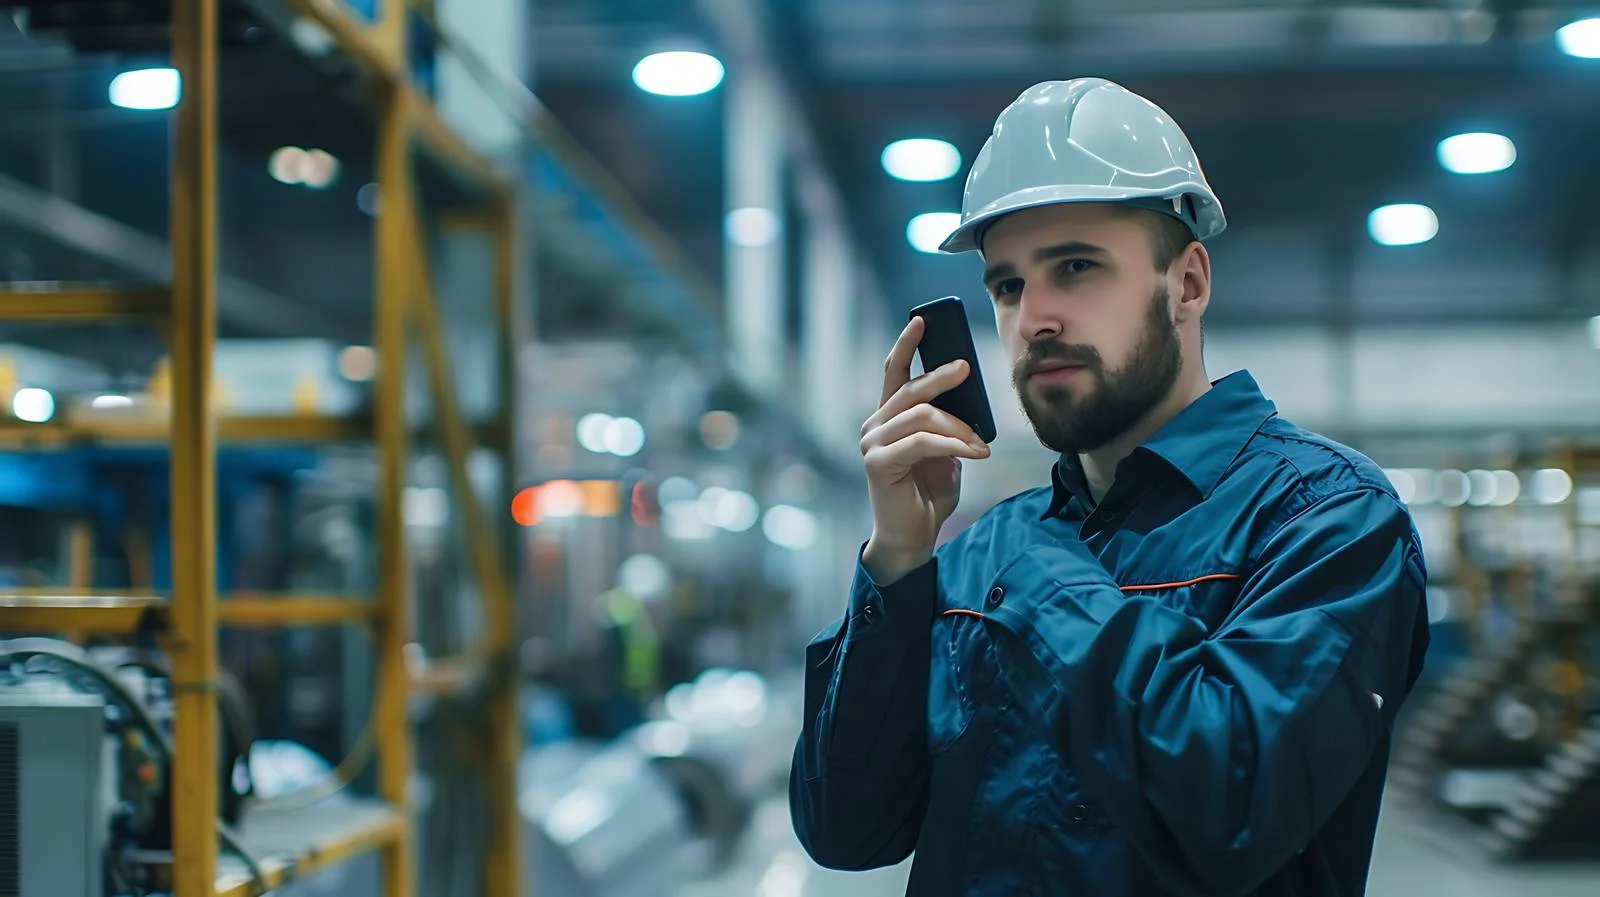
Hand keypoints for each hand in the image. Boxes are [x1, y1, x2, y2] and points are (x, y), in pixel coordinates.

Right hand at [859, 316, 989, 582]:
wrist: (913, 537)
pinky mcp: (878, 463)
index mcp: (888, 418)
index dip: (905, 345)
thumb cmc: (927, 495)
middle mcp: (874, 425)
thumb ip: (948, 427)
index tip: (922, 320)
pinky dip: (953, 444)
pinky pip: (922, 442)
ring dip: (959, 427)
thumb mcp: (945, 453)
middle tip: (966, 368)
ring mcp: (872, 443)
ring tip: (981, 445)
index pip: (893, 373)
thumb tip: (968, 402)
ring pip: (921, 415)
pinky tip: (975, 454)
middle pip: (911, 389)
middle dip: (941, 377)